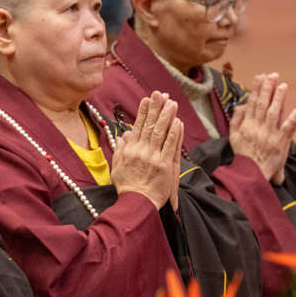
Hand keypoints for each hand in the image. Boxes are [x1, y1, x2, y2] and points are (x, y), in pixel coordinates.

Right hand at [111, 91, 182, 208]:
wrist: (136, 203)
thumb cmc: (127, 188)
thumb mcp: (117, 167)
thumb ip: (121, 150)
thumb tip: (124, 135)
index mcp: (130, 150)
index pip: (138, 126)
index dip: (143, 112)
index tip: (148, 99)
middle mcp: (141, 151)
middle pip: (150, 125)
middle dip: (156, 108)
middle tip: (160, 93)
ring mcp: (154, 158)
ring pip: (160, 132)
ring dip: (167, 116)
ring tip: (171, 102)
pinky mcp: (164, 166)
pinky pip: (170, 146)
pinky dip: (174, 133)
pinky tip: (178, 122)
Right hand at [229, 72, 295, 184]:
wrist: (251, 174)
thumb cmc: (243, 156)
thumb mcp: (233, 138)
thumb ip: (236, 121)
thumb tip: (240, 106)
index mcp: (247, 126)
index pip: (252, 103)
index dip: (256, 89)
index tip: (260, 76)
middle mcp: (258, 128)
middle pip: (263, 105)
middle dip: (268, 88)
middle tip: (273, 75)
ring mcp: (270, 135)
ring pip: (274, 113)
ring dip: (279, 99)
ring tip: (283, 85)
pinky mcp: (280, 144)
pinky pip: (287, 130)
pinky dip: (292, 121)